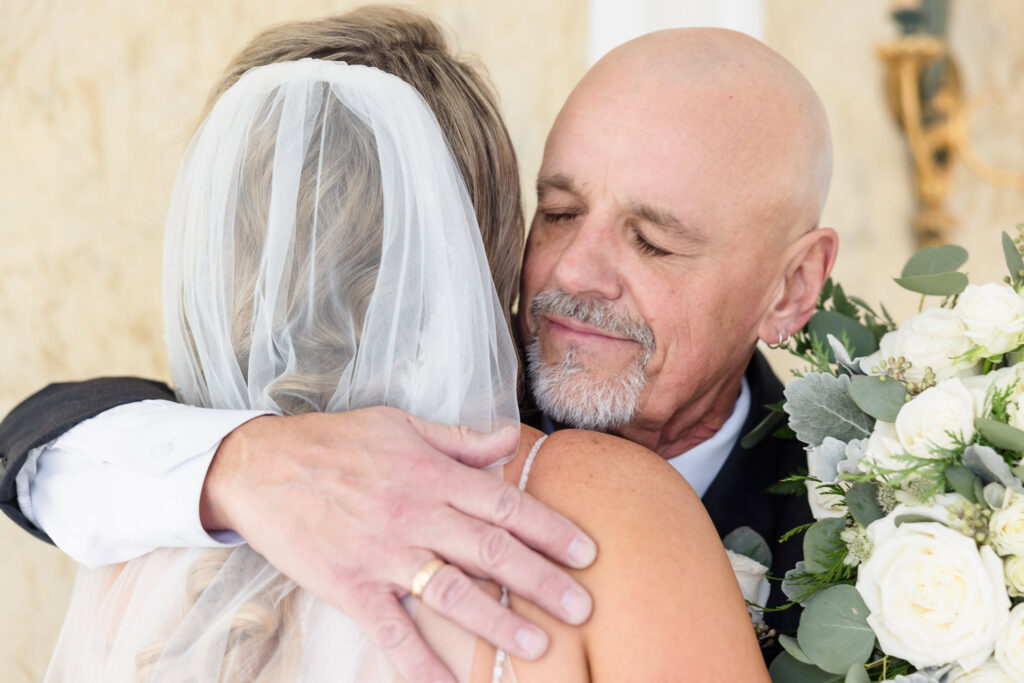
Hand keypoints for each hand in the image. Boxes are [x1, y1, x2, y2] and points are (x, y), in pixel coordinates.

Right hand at [199, 407, 595, 682]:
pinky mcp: (350, 587)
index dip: (550, 529)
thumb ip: (459, 437)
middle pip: (491, 551)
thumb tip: (508, 437)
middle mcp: (415, 515)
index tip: (586, 552)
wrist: (261, 465)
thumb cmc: (334, 442)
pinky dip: (420, 665)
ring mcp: (383, 554)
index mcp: (431, 474)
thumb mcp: (400, 424)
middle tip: (583, 606)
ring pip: (452, 592)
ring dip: (498, 623)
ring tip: (538, 647)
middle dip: (542, 581)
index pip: (504, 504)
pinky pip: (391, 632)